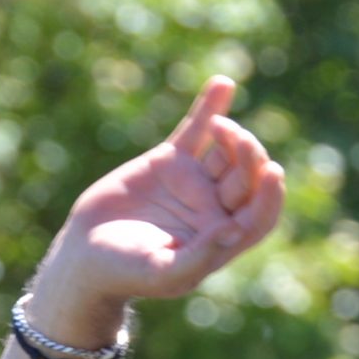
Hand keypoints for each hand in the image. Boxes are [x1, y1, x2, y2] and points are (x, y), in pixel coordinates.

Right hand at [28, 75, 286, 341]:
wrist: (87, 253)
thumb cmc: (127, 273)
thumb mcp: (164, 273)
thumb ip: (199, 257)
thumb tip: (233, 232)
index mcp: (222, 239)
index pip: (259, 215)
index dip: (269, 195)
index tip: (271, 171)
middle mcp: (215, 209)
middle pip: (246, 178)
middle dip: (249, 158)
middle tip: (239, 142)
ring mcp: (195, 182)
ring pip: (226, 152)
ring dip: (232, 135)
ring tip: (223, 128)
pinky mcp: (171, 161)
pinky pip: (196, 130)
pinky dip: (210, 108)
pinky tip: (223, 84)